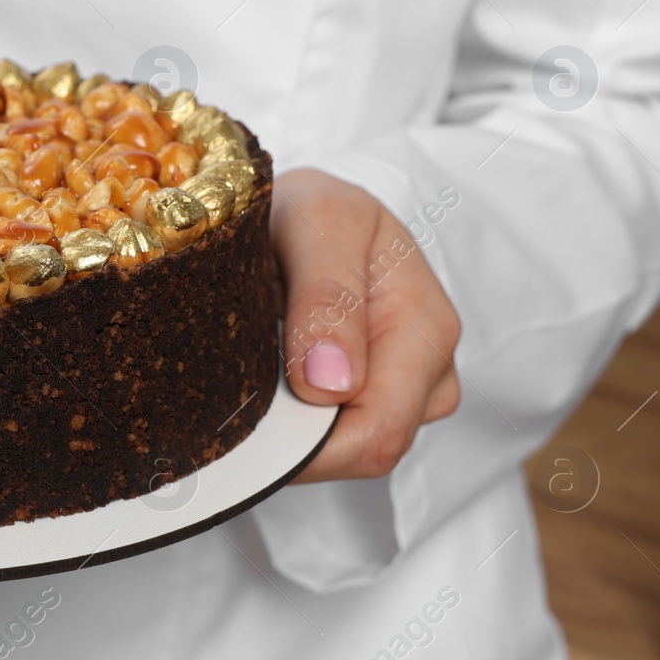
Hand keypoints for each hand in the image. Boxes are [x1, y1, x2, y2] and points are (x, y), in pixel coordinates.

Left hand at [270, 168, 461, 482]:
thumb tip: (331, 385)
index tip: (242, 420)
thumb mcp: (319, 220)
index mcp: (427, 328)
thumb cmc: (317, 208)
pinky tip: (266, 383)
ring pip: (344, 450)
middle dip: (294, 439)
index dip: (308, 446)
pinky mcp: (375, 399)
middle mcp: (429, 371)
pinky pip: (331, 437)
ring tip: (250, 371)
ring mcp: (406, 391)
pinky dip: (291, 420)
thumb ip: (327, 295)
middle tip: (231, 390)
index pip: (377, 432)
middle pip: (361, 450)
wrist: (312, 208)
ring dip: (289, 427)